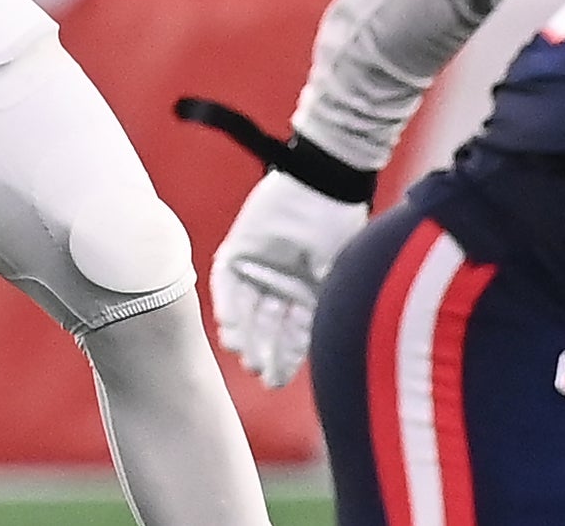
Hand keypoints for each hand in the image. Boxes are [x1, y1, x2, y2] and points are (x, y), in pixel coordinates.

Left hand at [210, 170, 368, 387]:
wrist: (322, 183)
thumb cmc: (338, 228)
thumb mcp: (336, 275)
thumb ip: (323, 310)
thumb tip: (324, 354)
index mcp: (307, 293)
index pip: (293, 336)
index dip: (285, 359)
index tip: (276, 381)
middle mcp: (280, 285)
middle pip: (266, 328)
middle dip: (263, 352)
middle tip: (259, 372)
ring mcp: (257, 268)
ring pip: (245, 311)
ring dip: (243, 335)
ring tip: (243, 354)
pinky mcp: (238, 251)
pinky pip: (227, 285)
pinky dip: (227, 307)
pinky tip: (231, 328)